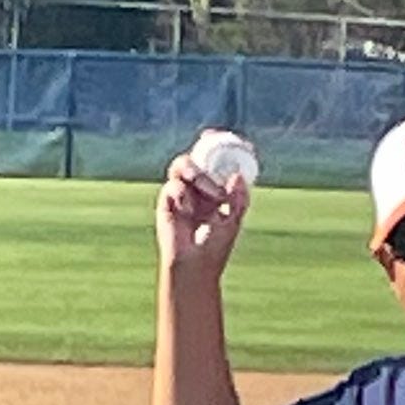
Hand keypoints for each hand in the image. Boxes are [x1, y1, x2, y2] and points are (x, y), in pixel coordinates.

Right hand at [155, 152, 249, 271]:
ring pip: (182, 165)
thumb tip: (237, 175)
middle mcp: (197, 187)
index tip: (228, 139)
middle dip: (204, 149)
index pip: (216, 161)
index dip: (219, 146)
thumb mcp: (233, 220)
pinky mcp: (166, 201)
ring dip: (196, 173)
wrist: (194, 265)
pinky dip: (183, 194)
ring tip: (209, 190)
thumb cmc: (215, 247)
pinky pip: (173, 185)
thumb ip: (238, 198)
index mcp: (215, 188)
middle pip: (197, 156)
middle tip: (215, 154)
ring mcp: (181, 192)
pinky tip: (188, 210)